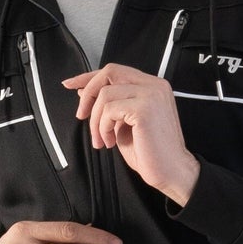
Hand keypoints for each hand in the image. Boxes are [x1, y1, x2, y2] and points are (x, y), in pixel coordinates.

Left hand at [62, 63, 199, 206]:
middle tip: (81, 116)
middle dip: (89, 94)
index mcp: (152, 87)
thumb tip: (84, 91)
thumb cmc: (151, 153)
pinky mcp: (144, 109)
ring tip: (102, 140)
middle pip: (109, 73)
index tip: (71, 84)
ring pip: (105, 94)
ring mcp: (151, 95)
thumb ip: (109, 105)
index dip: (89, 76)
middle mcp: (155, 85)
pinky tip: (110, 141)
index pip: (116, 71)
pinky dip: (103, 127)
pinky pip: (109, 110)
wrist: (172, 172)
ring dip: (96, 121)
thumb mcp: (123, 124)